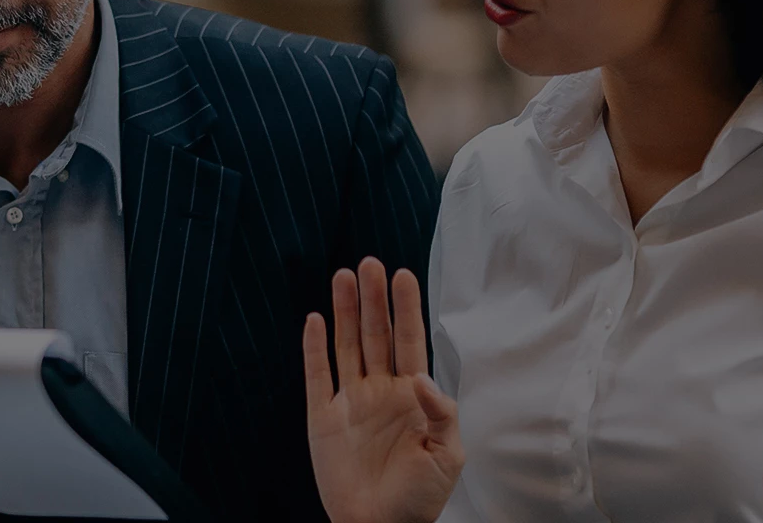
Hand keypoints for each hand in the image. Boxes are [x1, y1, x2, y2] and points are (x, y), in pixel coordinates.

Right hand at [304, 257, 463, 522]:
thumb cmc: (419, 498)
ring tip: (345, 276)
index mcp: (412, 397)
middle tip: (371, 264)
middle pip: (375, 334)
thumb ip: (441, 413)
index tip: (403, 275)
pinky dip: (314, 348)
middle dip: (374, 299)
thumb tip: (421, 375)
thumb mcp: (448, 456)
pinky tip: (316, 319)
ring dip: (345, 311)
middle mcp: (380, 392)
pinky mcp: (323, 418)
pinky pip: (317, 376)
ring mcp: (350, 402)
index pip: (410, 341)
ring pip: (346, 345)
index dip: (406, 309)